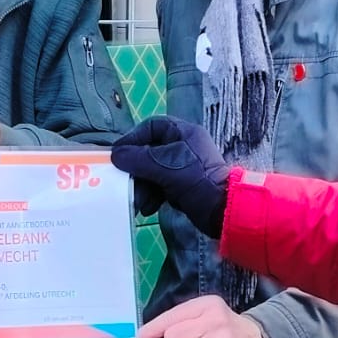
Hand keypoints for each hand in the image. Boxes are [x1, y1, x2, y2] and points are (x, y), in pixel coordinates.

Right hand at [111, 116, 230, 237]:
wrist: (221, 210)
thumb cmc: (196, 180)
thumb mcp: (164, 165)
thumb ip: (138, 158)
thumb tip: (115, 155)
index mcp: (183, 133)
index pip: (152, 127)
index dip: (133, 138)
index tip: (118, 154)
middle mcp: (183, 147)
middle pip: (149, 152)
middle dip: (136, 171)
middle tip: (124, 183)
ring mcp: (183, 167)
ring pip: (152, 172)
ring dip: (141, 187)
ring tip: (137, 202)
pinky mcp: (182, 186)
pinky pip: (159, 186)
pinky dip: (151, 196)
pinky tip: (147, 208)